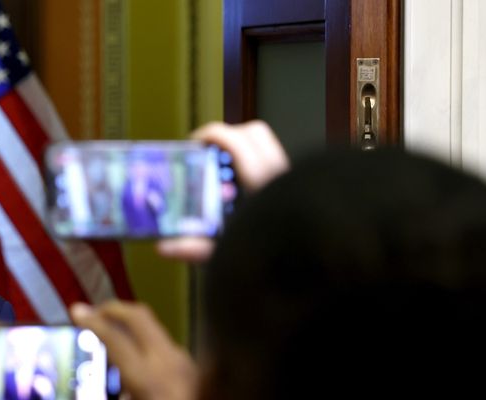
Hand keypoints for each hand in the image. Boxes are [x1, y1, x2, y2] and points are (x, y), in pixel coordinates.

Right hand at [71, 301, 196, 399]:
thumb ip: (120, 393)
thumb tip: (115, 388)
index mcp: (148, 378)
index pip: (114, 336)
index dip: (91, 320)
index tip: (78, 312)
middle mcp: (170, 363)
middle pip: (138, 316)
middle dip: (114, 309)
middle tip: (96, 313)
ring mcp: (189, 365)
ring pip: (157, 332)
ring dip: (134, 329)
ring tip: (116, 341)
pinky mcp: (200, 373)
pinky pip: (169, 351)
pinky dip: (150, 349)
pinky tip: (143, 368)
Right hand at [157, 120, 288, 262]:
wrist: (320, 271)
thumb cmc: (282, 261)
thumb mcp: (230, 257)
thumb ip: (198, 251)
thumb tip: (164, 246)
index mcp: (263, 184)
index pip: (238, 139)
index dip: (212, 134)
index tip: (194, 145)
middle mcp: (281, 176)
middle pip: (255, 134)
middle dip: (229, 137)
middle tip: (208, 156)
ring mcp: (293, 180)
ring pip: (268, 148)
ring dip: (243, 153)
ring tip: (222, 176)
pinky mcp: (299, 189)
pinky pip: (275, 166)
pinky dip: (256, 170)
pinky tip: (242, 196)